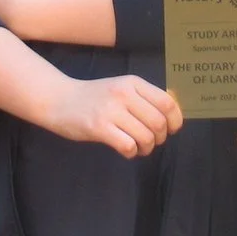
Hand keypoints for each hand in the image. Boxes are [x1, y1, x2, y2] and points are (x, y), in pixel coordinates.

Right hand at [41, 74, 183, 158]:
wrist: (60, 99)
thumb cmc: (95, 97)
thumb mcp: (122, 88)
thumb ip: (145, 98)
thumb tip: (173, 115)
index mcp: (133, 83)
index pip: (167, 103)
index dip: (175, 121)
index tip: (171, 129)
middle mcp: (124, 94)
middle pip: (158, 122)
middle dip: (160, 138)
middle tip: (151, 141)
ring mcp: (110, 110)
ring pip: (145, 136)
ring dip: (147, 148)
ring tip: (139, 147)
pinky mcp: (99, 127)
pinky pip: (128, 146)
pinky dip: (132, 152)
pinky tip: (126, 150)